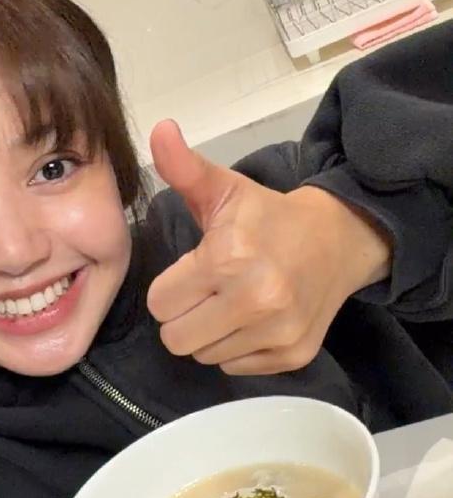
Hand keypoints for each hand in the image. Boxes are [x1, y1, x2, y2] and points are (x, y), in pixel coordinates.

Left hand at [146, 119, 391, 375]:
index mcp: (229, 257)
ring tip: (229, 304)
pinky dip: (236, 348)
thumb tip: (159, 128)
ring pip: (203, 356)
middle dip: (183, 317)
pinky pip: (234, 368)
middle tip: (205, 293)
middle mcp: (255, 299)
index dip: (169, 288)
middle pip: (176, 339)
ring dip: (208, 334)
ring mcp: (277, 332)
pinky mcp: (293, 356)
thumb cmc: (267, 216)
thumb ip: (183, 168)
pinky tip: (252, 320)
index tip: (192, 272)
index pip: (160, 303)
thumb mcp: (224, 188)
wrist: (338, 239)